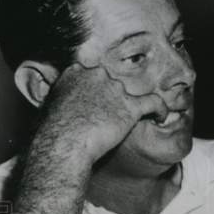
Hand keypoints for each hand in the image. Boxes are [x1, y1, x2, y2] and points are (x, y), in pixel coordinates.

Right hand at [40, 62, 168, 164]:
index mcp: (77, 71)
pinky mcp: (129, 106)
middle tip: (111, 117)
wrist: (65, 143)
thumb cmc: (54, 131)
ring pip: (131, 93)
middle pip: (113, 83)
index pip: (94, 75)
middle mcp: (97, 74)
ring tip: (130, 122)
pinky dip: (160, 108)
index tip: (99, 104)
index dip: (98, 91)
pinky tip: (161, 116)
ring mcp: (115, 88)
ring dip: (131, 107)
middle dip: (113, 99)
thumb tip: (65, 103)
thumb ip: (64, 97)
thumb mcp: (52, 105)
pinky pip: (153, 103)